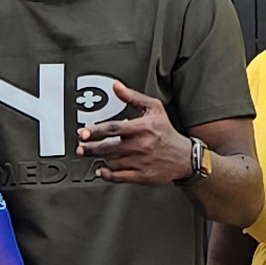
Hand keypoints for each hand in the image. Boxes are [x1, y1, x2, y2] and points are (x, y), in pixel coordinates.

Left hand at [78, 80, 193, 186]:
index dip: (95, 131)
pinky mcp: (142, 176)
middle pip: (108, 147)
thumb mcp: (154, 108)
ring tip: (96, 155)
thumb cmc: (166, 131)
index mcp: (142, 127)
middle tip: (81, 148)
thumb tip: (116, 87)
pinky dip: (107, 174)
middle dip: (90, 148)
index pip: (113, 128)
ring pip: (112, 162)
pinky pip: (119, 177)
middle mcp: (141, 145)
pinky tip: (102, 170)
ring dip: (101, 159)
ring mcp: (141, 162)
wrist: (184, 156)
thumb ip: (133, 97)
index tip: (83, 133)